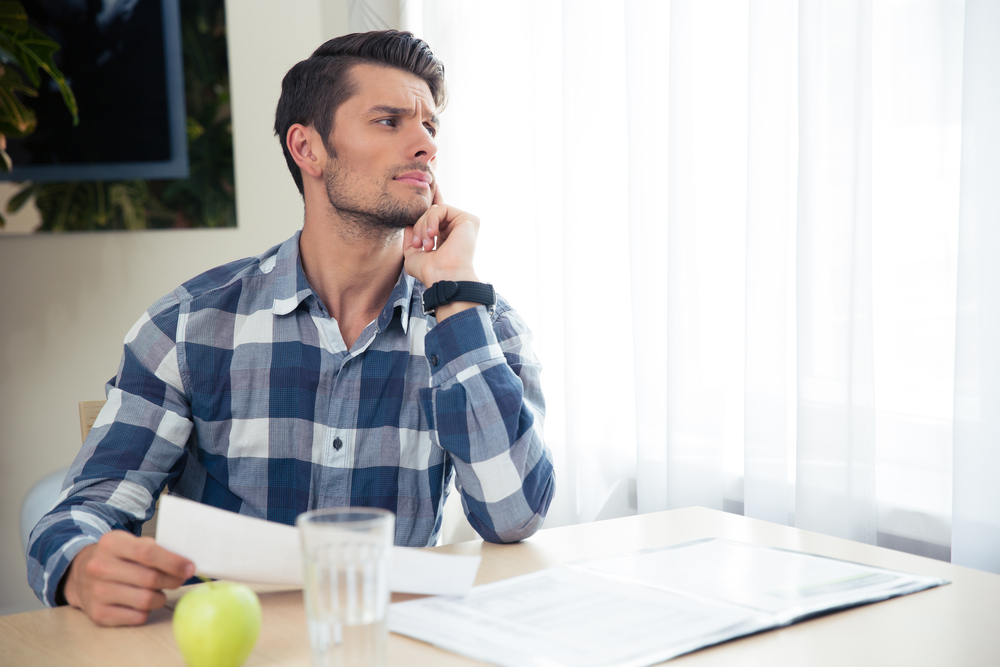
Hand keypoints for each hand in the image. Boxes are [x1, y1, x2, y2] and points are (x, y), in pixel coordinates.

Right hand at [63, 530, 194, 625]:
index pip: (148, 552)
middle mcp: (100, 567)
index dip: (173, 562)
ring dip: (160, 597)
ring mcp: (97, 592)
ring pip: (146, 600)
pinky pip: (137, 617)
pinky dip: (147, 611)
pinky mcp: (98, 614)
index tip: (189, 568)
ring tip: (159, 591)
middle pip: (150, 578)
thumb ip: (155, 549)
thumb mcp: (130, 542)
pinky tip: (143, 602)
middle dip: (172, 580)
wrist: (80, 575)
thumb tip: (185, 564)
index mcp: (111, 543)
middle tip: (178, 580)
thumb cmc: (116, 558)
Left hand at [403, 184, 480, 289]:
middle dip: (419, 227)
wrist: (443, 278)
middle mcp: (457, 229)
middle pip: (430, 213)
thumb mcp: (412, 255)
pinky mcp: (468, 219)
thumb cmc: (430, 272)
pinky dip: (432, 220)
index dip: (428, 205)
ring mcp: (463, 224)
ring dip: (423, 226)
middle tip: (419, 245)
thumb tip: (408, 223)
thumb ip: (411, 238)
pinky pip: (441, 208)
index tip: (422, 193)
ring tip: (425, 245)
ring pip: (434, 210)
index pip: (436, 216)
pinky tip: (432, 235)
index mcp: (447, 237)